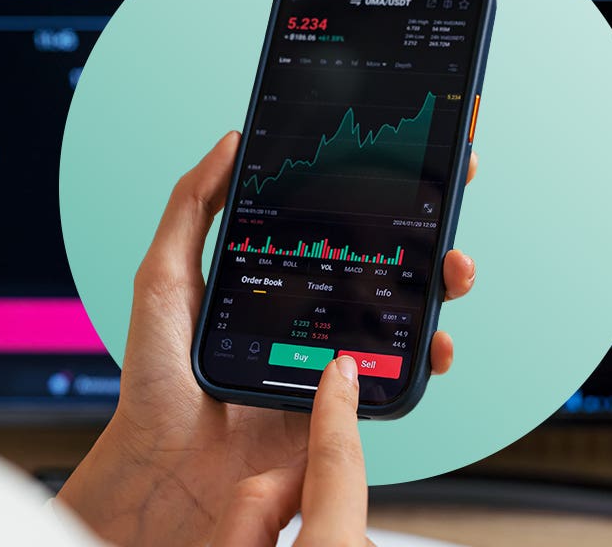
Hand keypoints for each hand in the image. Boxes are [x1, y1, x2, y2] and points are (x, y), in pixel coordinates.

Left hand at [58, 132, 477, 545]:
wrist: (167, 469)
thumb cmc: (157, 378)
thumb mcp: (165, 276)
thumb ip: (192, 208)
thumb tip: (230, 142)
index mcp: (276, 273)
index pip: (335, 219)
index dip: (374, 186)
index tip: (409, 151)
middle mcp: (313, 308)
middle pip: (385, 258)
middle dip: (427, 226)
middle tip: (451, 192)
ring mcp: (334, 353)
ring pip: (406, 310)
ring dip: (443, 283)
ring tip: (454, 267)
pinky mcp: (348, 400)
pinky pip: (403, 373)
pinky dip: (431, 355)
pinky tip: (436, 340)